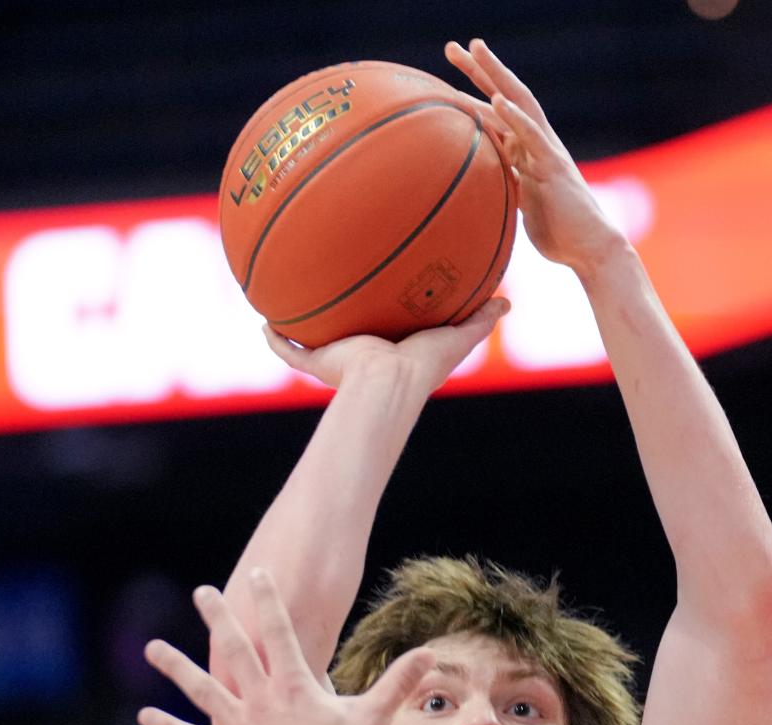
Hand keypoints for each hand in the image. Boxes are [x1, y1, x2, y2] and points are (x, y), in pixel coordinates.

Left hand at [137, 568, 433, 724]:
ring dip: (176, 667)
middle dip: (218, 618)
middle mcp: (261, 701)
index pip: (279, 633)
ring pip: (203, 690)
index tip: (256, 573)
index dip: (268, 600)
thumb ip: (398, 682)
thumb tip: (429, 652)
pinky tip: (144, 716)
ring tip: (152, 648)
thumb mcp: (374, 718)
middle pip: (234, 650)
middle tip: (202, 591)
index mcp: (294, 688)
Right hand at [263, 294, 507, 393]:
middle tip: (331, 294)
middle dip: (338, 320)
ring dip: (300, 327)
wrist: (388, 382)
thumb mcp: (457, 336)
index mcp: (390, 352)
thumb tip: (507, 301)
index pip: (384, 332)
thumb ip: (480, 319)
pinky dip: (276, 339)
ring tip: (286, 303)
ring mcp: (335, 360)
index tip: (378, 298)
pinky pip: (289, 351)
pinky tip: (264, 322)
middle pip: (345, 336)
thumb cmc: (423, 365)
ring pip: (312, 343)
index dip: (381, 317)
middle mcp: (360, 355)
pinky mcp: (317, 363)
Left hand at [446, 38, 625, 278]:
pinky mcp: (554, 167)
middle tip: (452, 46)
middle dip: (479, 69)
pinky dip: (517, 118)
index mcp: (525, 149)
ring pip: (521, 104)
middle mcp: (536, 141)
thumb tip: (477, 188)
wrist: (589, 248)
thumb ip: (503, 187)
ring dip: (497, 77)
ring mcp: (546, 150)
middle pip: (506, 95)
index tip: (447, 70)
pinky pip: (534, 138)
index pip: (496, 111)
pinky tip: (499, 99)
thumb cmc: (556, 230)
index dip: (473, 90)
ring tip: (476, 51)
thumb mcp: (520, 205)